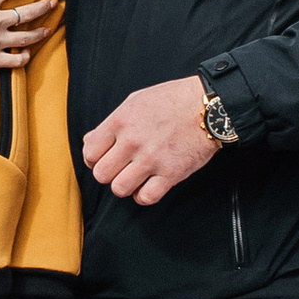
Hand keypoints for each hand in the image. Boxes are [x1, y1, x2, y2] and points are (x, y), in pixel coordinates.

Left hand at [83, 77, 220, 204]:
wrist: (208, 107)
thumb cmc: (172, 101)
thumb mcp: (135, 101)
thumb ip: (110, 123)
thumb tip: (89, 142)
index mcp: (120, 121)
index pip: (89, 152)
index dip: (94, 158)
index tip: (104, 158)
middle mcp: (132, 141)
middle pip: (101, 174)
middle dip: (108, 173)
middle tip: (120, 167)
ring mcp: (151, 159)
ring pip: (119, 189)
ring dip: (125, 185)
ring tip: (134, 177)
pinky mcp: (170, 174)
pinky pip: (145, 198)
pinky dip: (143, 196)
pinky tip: (148, 185)